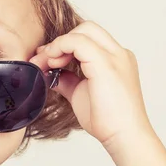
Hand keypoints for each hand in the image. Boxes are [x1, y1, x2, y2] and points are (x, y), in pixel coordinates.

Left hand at [29, 21, 153, 147]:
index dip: (64, 45)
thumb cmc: (107, 120)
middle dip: (60, 42)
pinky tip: (51, 63)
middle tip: (42, 60)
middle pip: (86, 29)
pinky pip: (78, 42)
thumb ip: (68, 80)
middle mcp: (118, 54)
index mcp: (115, 59)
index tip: (45, 59)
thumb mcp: (80, 94)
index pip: (88, 38)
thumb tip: (51, 75)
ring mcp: (115, 57)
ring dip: (57, 45)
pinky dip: (60, 48)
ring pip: (82, 31)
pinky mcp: (106, 64)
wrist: (123, 137)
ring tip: (44, 64)